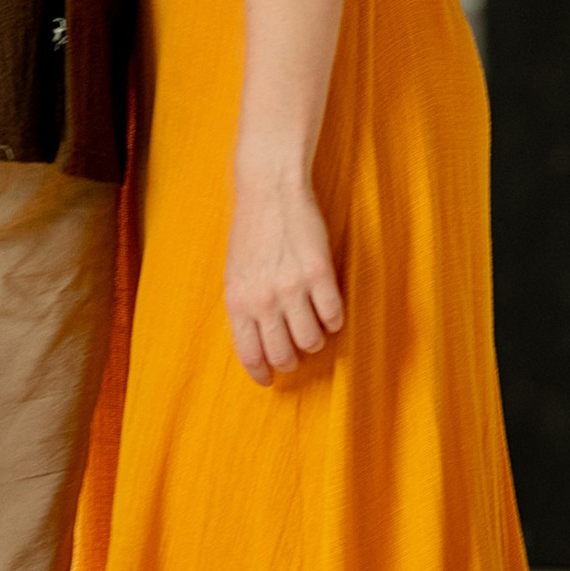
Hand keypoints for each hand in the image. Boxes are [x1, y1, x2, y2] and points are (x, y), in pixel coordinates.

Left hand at [225, 166, 344, 382]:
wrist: (270, 190)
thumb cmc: (251, 231)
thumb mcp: (235, 273)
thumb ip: (244, 308)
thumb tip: (257, 342)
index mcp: (238, 301)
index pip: (250, 355)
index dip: (262, 373)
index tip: (269, 380)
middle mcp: (264, 300)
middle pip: (283, 355)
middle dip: (291, 361)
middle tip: (296, 354)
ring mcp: (292, 288)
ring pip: (312, 340)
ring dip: (315, 340)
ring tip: (315, 329)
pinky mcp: (320, 273)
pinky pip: (334, 316)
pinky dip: (334, 321)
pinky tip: (330, 311)